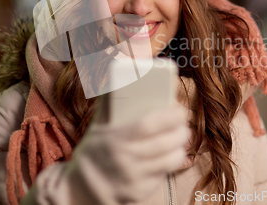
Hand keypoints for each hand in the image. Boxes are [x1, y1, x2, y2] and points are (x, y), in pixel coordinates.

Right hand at [68, 103, 189, 203]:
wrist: (81, 188)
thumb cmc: (94, 150)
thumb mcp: (97, 126)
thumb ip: (109, 103)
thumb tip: (118, 73)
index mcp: (115, 138)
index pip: (148, 125)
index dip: (169, 116)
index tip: (180, 110)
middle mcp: (125, 159)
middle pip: (164, 143)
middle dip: (180, 132)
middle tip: (184, 125)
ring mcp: (133, 178)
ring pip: (170, 160)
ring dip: (180, 147)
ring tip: (181, 139)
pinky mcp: (140, 192)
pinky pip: (164, 175)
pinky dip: (170, 164)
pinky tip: (169, 155)